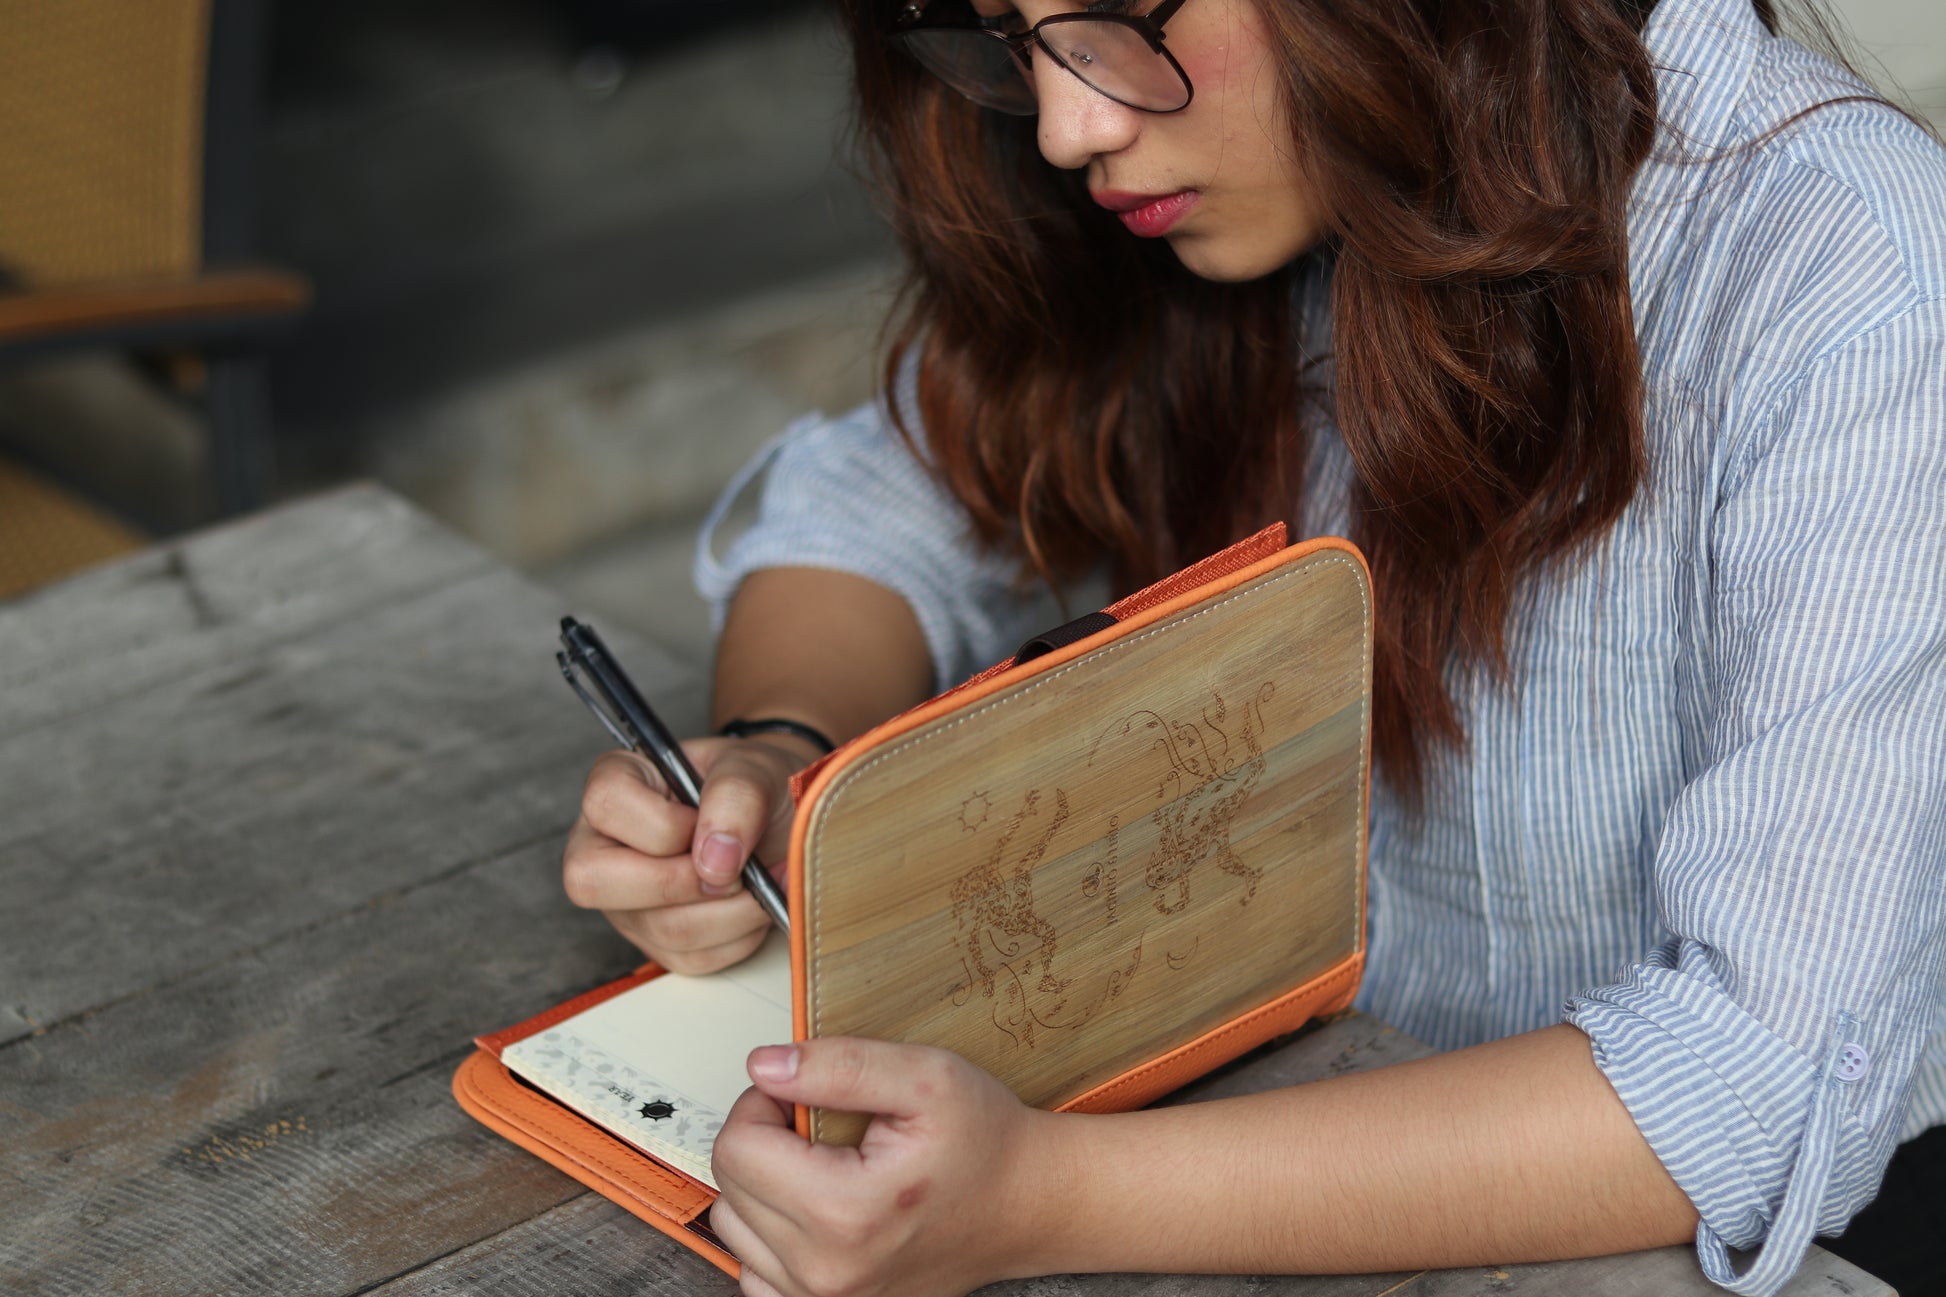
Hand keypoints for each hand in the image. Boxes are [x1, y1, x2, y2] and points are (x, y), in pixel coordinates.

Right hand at [560, 736, 804, 972]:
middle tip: (735, 867)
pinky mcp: (658, 942)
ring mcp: (626, 902)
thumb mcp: (755, 769)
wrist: (783, 823)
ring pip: (661, 929)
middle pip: (593, 882)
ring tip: (765, 880)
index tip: (707, 823)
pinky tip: (756, 904)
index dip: (665, 824)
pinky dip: (741, 936)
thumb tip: (715, 861)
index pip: (606, 805)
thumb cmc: (757, 788)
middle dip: (682, 882)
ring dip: (732, 911)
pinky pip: (692, 958)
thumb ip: (736, 798)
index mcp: (616, 786)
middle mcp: (604, 846)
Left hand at [710, 1037, 1055, 1296]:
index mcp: (844, 1213)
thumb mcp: (924, 1077)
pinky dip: (773, 1234)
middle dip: (765, 1139)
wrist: (1028, 1203)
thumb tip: (763, 1066)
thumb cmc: (985, 1141)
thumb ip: (838, 1065)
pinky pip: (755, 1271)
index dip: (764, 1103)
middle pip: (730, 1186)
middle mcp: (826, 1272)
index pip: (736, 1147)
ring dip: (765, 1186)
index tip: (805, 1097)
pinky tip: (818, 1209)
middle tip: (822, 1127)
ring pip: (734, 1227)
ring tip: (824, 1166)